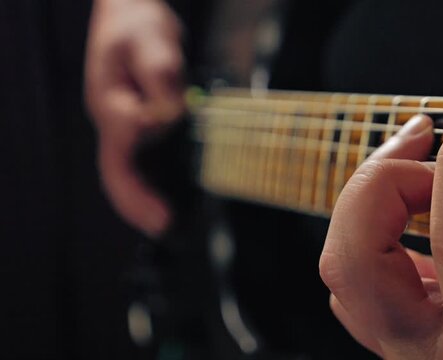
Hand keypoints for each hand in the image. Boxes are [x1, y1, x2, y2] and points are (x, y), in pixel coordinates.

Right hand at [85, 0, 183, 235]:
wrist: (130, 18)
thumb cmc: (138, 26)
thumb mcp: (152, 41)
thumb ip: (161, 75)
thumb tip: (169, 113)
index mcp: (111, 103)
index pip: (123, 145)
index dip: (142, 177)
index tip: (163, 199)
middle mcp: (112, 121)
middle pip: (116, 171)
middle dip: (136, 203)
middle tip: (163, 227)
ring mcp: (122, 127)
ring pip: (125, 172)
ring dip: (142, 201)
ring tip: (166, 225)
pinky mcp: (137, 128)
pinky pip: (140, 163)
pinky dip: (151, 185)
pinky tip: (172, 199)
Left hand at [319, 89, 442, 358]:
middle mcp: (440, 358)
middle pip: (355, 259)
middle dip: (381, 178)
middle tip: (426, 135)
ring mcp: (413, 355)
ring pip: (344, 274)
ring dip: (368, 203)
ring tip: (417, 162)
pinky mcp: (406, 346)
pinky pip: (359, 289)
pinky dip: (373, 237)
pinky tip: (417, 214)